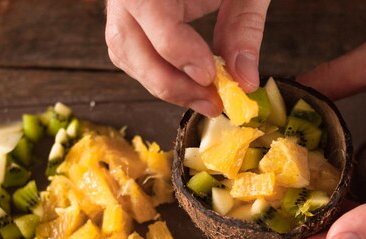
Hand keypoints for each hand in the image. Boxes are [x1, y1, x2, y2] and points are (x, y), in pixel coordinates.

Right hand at [105, 0, 270, 116]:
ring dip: (164, 85)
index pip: (149, 10)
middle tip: (212, 102)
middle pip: (126, 42)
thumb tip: (244, 82)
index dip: (177, 49)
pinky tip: (190, 86)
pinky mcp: (127, 21)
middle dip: (169, 82)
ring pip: (124, 54)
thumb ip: (243, 27)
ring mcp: (121, 5)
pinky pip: (130, 55)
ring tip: (205, 99)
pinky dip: (158, 76)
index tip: (209, 76)